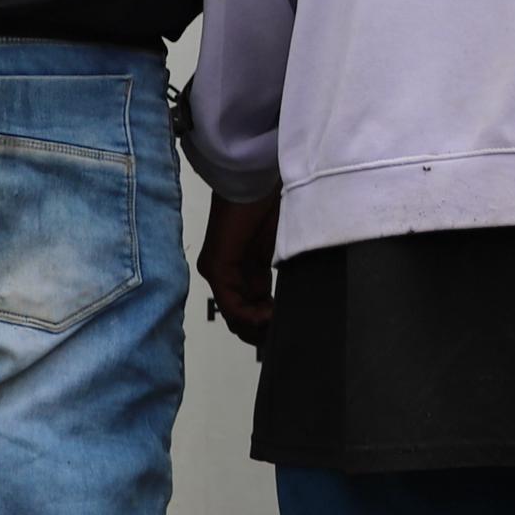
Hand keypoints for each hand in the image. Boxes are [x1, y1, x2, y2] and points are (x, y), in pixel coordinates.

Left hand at [198, 193, 279, 347]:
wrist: (254, 178)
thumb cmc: (272, 202)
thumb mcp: (285, 246)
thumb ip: (287, 271)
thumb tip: (298, 297)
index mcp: (246, 268)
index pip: (253, 307)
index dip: (269, 324)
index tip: (289, 328)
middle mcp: (227, 273)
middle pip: (240, 318)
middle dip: (262, 332)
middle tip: (283, 337)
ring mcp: (219, 272)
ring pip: (234, 316)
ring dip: (256, 328)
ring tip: (279, 327)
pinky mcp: (216, 268)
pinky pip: (230, 304)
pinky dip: (250, 316)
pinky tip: (270, 317)